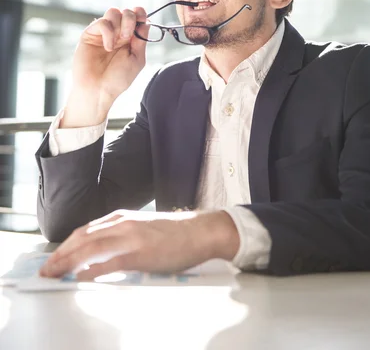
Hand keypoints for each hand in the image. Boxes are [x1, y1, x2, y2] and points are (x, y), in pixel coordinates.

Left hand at [39, 210, 239, 279]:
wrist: (199, 230)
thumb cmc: (173, 232)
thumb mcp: (142, 227)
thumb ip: (122, 234)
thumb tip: (102, 251)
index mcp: (121, 216)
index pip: (85, 230)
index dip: (66, 245)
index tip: (54, 257)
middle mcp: (122, 223)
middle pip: (82, 238)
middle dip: (60, 254)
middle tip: (46, 269)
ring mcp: (131, 237)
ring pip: (90, 247)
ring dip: (68, 261)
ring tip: (54, 273)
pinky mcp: (140, 253)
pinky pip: (110, 262)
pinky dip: (93, 269)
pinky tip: (82, 276)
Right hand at [62, 6, 148, 126]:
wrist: (98, 90)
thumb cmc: (118, 79)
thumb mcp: (137, 59)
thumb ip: (141, 39)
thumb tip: (146, 21)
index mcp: (130, 38)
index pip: (137, 16)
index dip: (141, 13)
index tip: (142, 20)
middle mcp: (117, 32)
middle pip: (127, 11)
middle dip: (130, 20)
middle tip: (127, 37)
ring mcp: (103, 33)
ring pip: (113, 12)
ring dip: (119, 25)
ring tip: (116, 43)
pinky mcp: (90, 34)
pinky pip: (102, 22)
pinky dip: (108, 33)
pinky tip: (108, 47)